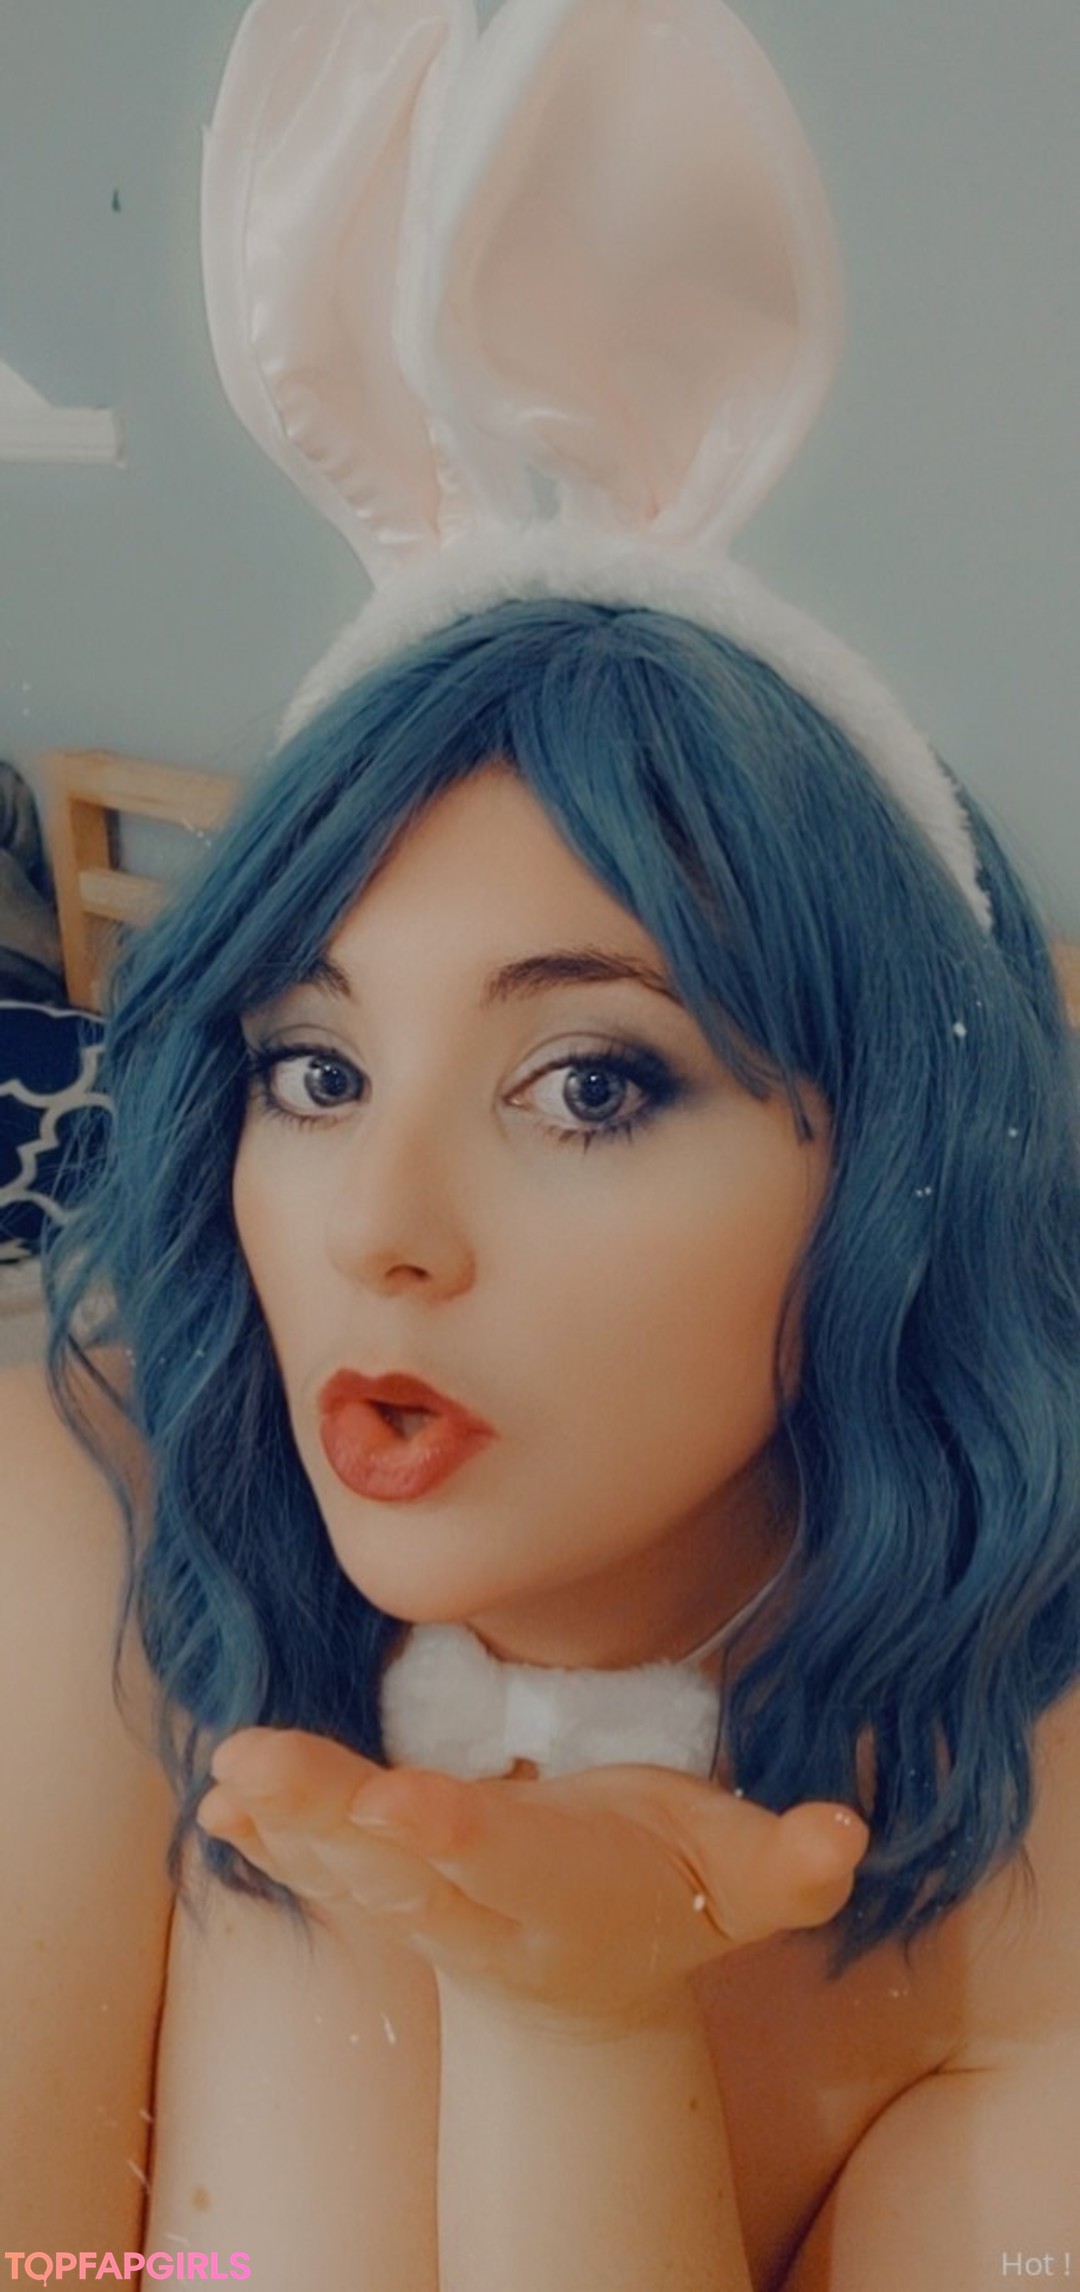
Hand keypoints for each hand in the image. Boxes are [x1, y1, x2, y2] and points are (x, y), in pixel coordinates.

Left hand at [199, 1729, 867, 2031]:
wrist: (599, 1979)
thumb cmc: (678, 1889)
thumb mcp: (749, 1880)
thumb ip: (791, 1864)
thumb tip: (845, 1838)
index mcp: (566, 1891)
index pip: (503, 1863)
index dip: (452, 1837)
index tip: (398, 1806)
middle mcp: (484, 1910)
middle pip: (397, 1870)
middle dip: (329, 1821)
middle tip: (255, 1769)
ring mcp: (429, 1910)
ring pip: (350, 1870)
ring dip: (286, 1824)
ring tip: (227, 1775)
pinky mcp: (391, 1892)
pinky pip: (324, 1870)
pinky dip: (274, 1842)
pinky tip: (220, 1808)